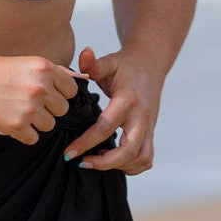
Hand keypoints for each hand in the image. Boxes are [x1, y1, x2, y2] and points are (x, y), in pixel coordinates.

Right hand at [0, 55, 80, 143]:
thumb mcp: (25, 64)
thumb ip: (53, 73)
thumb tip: (80, 80)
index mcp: (43, 68)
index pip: (71, 91)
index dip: (58, 94)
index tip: (43, 94)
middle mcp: (39, 86)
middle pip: (62, 110)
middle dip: (47, 109)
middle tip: (25, 102)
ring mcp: (28, 107)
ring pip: (49, 125)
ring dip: (35, 123)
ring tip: (14, 110)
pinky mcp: (16, 125)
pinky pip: (33, 138)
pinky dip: (22, 134)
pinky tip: (8, 120)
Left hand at [63, 46, 161, 174]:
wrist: (150, 64)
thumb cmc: (124, 65)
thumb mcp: (109, 62)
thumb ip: (93, 63)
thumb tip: (84, 54)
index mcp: (127, 100)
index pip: (105, 127)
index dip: (85, 143)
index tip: (68, 154)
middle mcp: (141, 116)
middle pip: (129, 150)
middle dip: (105, 163)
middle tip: (82, 163)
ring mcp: (149, 126)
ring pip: (141, 158)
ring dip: (118, 166)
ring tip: (95, 161)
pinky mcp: (151, 132)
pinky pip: (146, 159)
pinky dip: (131, 167)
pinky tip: (112, 161)